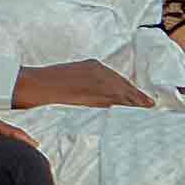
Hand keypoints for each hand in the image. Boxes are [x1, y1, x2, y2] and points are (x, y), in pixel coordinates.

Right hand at [12, 59, 156, 109]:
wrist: (34, 85)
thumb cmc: (45, 85)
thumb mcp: (69, 79)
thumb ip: (84, 86)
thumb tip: (90, 97)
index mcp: (94, 66)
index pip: (119, 80)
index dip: (130, 92)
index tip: (140, 100)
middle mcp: (101, 73)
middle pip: (126, 88)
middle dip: (138, 98)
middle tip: (151, 107)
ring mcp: (101, 84)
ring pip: (126, 97)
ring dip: (137, 106)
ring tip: (149, 115)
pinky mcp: (98, 96)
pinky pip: (119, 105)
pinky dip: (129, 111)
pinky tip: (136, 118)